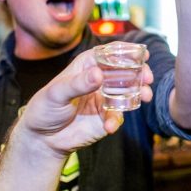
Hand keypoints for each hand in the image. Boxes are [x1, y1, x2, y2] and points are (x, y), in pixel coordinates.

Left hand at [17, 47, 153, 156]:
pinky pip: (118, 116)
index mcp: (87, 66)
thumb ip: (77, 84)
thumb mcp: (56, 93)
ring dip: (140, 92)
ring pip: (129, 92)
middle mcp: (99, 80)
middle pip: (125, 71)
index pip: (109, 53)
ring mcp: (105, 98)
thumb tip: (98, 74)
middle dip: (140, 72)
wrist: (42, 139)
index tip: (142, 53)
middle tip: (148, 78)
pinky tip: (110, 127)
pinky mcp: (106, 117)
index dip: (127, 51)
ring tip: (146, 96)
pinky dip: (117, 120)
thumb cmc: (44, 108)